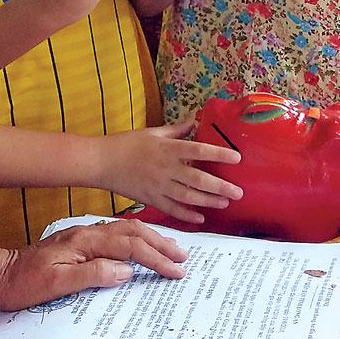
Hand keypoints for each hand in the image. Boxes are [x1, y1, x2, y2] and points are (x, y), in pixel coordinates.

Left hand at [0, 218, 187, 311]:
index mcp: (85, 242)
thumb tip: (126, 271)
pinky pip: (118, 233)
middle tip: (183, 257)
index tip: (175, 270)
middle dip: (161, 244)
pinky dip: (137, 237)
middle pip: (134, 232)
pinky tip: (143, 243)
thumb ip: (91, 275)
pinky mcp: (82, 240)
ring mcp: (86, 234)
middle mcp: (89, 232)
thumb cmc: (23, 285)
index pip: (130, 247)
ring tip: (171, 248)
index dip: (155, 258)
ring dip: (152, 238)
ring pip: (128, 229)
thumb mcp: (53, 285)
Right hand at [96, 118, 243, 223]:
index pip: (200, 150)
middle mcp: (166, 168)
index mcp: (169, 148)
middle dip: (220, 186)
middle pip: (198, 178)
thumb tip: (195, 120)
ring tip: (225, 204)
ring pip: (188, 196)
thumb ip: (177, 130)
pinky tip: (200, 218)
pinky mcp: (150, 199)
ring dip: (208, 201)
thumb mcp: (154, 132)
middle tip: (238, 192)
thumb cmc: (127, 144)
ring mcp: (158, 185)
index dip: (220, 154)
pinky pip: (171, 209)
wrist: (101, 162)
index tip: (237, 158)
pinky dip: (186, 215)